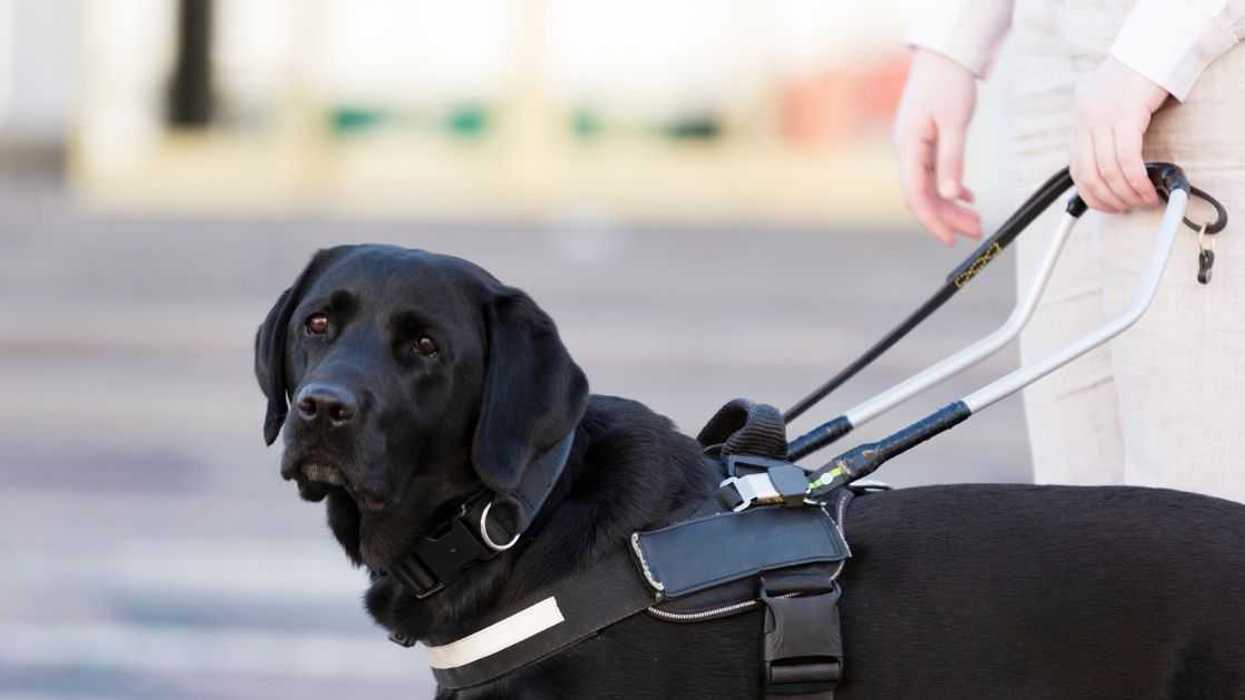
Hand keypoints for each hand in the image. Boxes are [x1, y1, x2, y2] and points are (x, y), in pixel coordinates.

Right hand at [893, 49, 982, 245]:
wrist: (943, 54)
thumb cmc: (947, 81)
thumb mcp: (954, 123)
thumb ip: (952, 161)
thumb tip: (951, 194)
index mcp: (908, 146)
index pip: (916, 194)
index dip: (932, 219)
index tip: (948, 238)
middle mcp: (907, 149)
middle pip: (924, 194)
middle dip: (947, 216)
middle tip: (974, 231)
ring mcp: (914, 146)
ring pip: (930, 186)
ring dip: (951, 204)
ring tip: (975, 219)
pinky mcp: (923, 141)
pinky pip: (933, 172)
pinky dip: (950, 186)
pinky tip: (966, 195)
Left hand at [1070, 57, 1169, 211]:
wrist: (1149, 49)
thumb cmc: (1132, 78)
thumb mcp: (1105, 106)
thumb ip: (1102, 133)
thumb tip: (1108, 168)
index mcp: (1079, 121)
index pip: (1076, 169)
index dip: (1090, 195)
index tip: (1107, 207)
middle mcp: (1085, 121)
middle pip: (1090, 175)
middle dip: (1110, 199)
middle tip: (1129, 207)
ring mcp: (1103, 118)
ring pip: (1108, 171)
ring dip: (1126, 193)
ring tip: (1143, 200)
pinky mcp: (1125, 114)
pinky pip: (1126, 158)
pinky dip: (1136, 179)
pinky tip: (1147, 188)